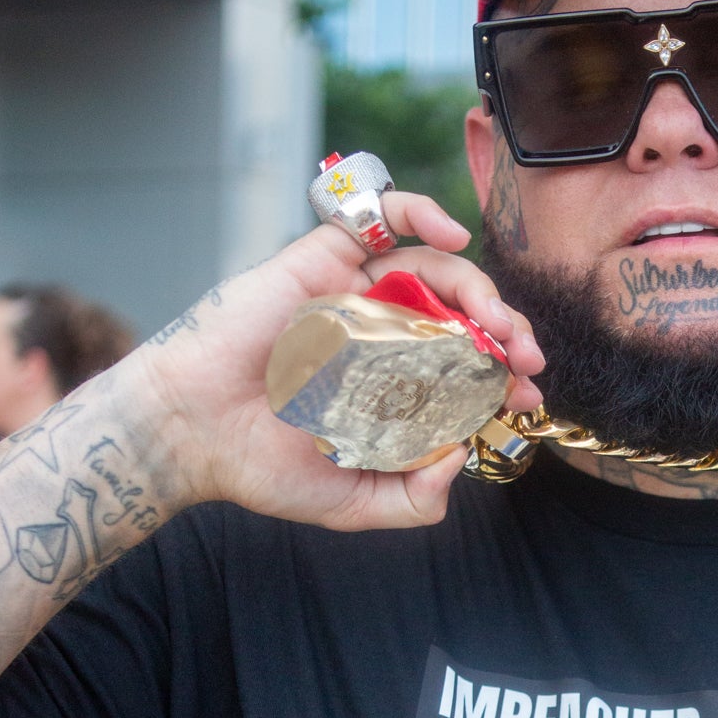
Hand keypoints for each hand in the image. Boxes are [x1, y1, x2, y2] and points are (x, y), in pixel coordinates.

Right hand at [119, 190, 544, 532]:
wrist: (191, 435)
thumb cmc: (264, 468)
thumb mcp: (359, 504)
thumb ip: (416, 499)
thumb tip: (460, 456)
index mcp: (395, 382)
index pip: (468, 366)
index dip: (505, 376)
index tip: (526, 398)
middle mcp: (381, 332)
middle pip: (463, 313)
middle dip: (507, 332)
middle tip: (524, 361)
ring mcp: (354, 293)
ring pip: (435, 268)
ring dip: (479, 287)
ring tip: (497, 324)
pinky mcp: (323, 259)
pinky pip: (378, 219)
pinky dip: (420, 213)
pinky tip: (452, 236)